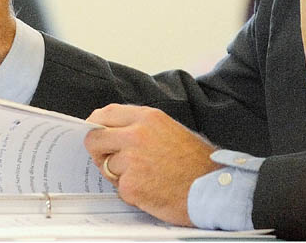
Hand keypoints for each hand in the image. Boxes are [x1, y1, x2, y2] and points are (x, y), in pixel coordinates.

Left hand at [84, 104, 220, 225]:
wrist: (212, 187)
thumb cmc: (195, 161)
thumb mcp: (169, 129)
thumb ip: (140, 126)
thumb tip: (112, 129)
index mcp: (147, 118)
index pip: (106, 113)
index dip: (95, 124)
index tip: (93, 131)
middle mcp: (137, 135)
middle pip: (95, 139)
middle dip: (99, 151)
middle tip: (110, 160)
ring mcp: (132, 160)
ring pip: (107, 166)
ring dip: (119, 175)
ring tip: (145, 176)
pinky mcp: (132, 185)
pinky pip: (118, 188)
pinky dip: (130, 192)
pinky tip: (150, 188)